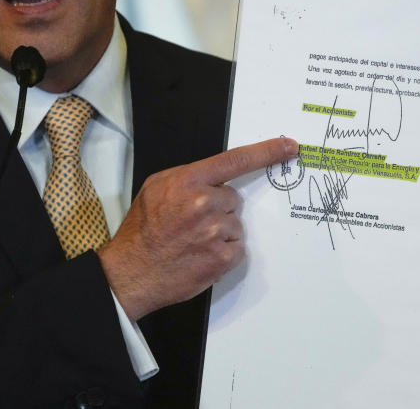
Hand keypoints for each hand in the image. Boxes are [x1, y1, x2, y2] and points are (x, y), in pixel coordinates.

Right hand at [98, 137, 298, 320]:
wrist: (130, 272)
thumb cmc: (142, 231)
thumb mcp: (155, 188)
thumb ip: (188, 178)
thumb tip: (214, 177)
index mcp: (188, 181)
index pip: (236, 160)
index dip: (267, 151)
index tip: (289, 146)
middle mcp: (204, 203)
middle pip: (233, 199)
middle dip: (218, 209)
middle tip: (191, 224)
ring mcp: (215, 231)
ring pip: (235, 226)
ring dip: (220, 234)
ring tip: (192, 243)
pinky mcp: (222, 258)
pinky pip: (237, 250)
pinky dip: (223, 254)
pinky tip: (200, 256)